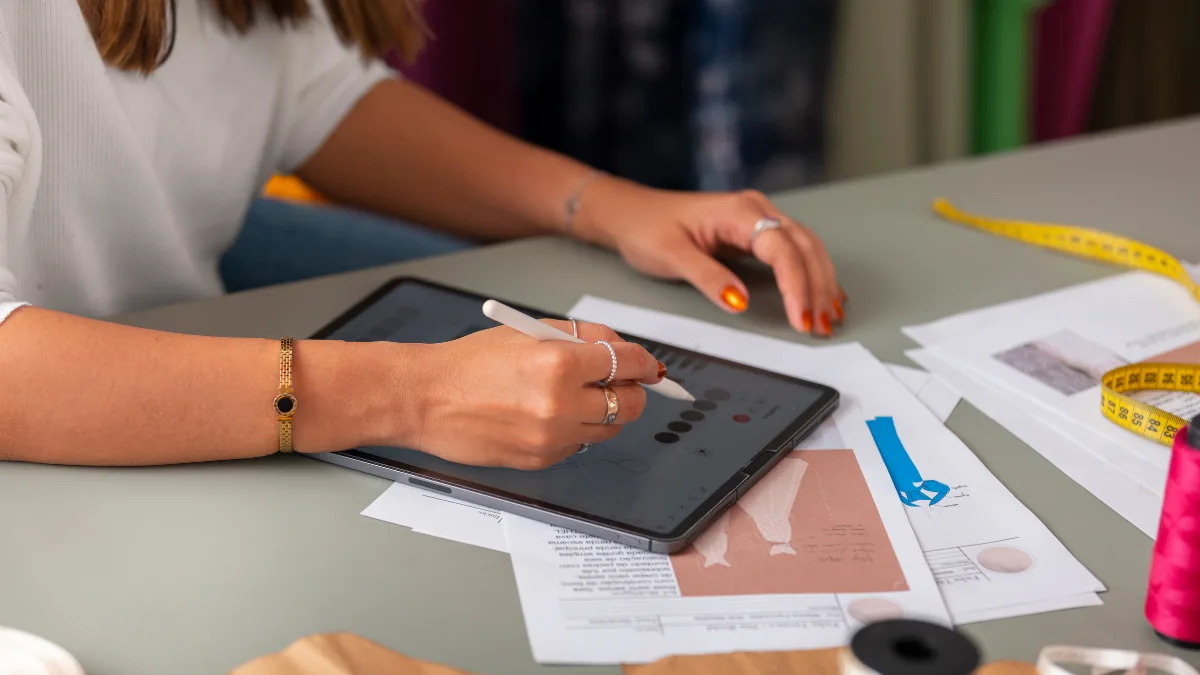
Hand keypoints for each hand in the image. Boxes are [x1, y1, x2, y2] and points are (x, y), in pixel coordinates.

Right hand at [403, 320, 663, 469]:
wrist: (425, 399)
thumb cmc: (469, 362)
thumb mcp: (528, 332)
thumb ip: (581, 336)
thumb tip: (620, 348)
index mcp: (559, 364)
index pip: (628, 363)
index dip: (644, 363)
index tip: (649, 364)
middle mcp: (560, 405)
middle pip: (630, 403)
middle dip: (633, 390)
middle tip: (621, 381)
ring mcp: (551, 438)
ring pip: (610, 429)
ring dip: (607, 412)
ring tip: (581, 396)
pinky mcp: (540, 460)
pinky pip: (579, 445)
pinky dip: (577, 430)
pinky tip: (551, 414)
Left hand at [573, 177, 844, 335]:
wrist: (631, 213)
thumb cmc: (646, 228)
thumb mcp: (670, 255)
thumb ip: (707, 277)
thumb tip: (740, 302)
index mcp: (737, 211)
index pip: (781, 248)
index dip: (796, 285)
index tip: (801, 318)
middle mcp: (755, 209)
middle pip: (804, 247)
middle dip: (817, 287)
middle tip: (820, 327)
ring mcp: (759, 218)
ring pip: (806, 248)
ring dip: (821, 283)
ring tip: (828, 319)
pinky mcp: (757, 232)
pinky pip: (796, 251)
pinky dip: (812, 274)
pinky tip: (823, 296)